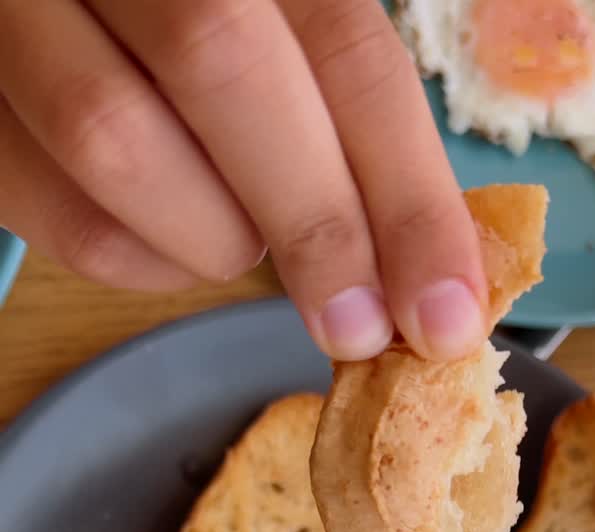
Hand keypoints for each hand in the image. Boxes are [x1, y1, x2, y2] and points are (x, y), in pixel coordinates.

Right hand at [0, 0, 487, 360]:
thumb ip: (348, 118)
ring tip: (241, 240)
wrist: (59, 16)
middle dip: (313, 225)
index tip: (443, 312)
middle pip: (223, 69)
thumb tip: (430, 273)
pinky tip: (171, 239)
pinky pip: (65, 218)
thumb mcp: (288, 44)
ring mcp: (25, 21)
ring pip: (121, 145)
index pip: (346, 48)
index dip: (406, 193)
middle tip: (357, 328)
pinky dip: (143, 263)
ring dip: (212, 237)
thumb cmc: (201, 42)